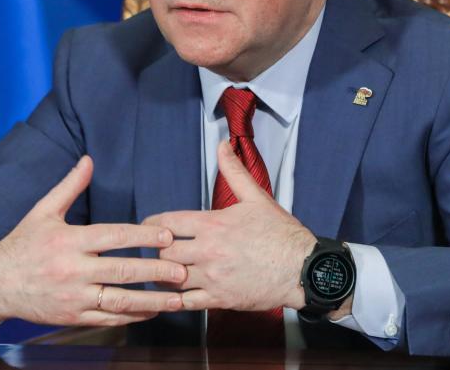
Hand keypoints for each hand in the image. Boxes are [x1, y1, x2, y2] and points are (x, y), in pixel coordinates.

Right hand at [0, 155, 186, 326]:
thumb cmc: (22, 245)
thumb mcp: (43, 212)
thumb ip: (69, 187)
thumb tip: (88, 159)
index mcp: (70, 241)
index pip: (114, 236)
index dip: (143, 236)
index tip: (168, 236)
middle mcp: (73, 270)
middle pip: (122, 270)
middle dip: (156, 271)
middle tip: (183, 270)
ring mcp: (74, 297)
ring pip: (119, 300)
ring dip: (151, 300)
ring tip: (177, 297)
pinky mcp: (73, 317)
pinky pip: (108, 318)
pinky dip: (133, 315)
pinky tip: (152, 310)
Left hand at [144, 141, 316, 311]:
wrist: (302, 268)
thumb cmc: (282, 234)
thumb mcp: (257, 198)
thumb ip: (234, 172)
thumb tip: (222, 146)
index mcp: (213, 224)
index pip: (167, 222)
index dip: (151, 224)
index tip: (147, 227)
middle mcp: (208, 251)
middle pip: (164, 251)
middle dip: (156, 250)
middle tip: (154, 250)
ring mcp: (212, 277)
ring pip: (171, 278)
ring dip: (163, 274)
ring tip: (162, 271)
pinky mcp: (219, 299)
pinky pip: (186, 303)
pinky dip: (175, 300)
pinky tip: (174, 296)